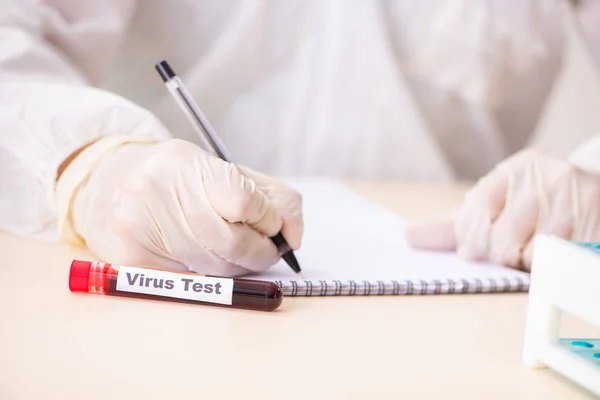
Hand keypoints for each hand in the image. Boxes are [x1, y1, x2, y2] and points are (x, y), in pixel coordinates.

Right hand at [68, 139, 302, 275]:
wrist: (106, 182)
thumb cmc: (176, 178)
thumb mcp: (221, 170)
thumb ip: (269, 196)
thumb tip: (293, 235)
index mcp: (185, 162)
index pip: (244, 201)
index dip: (267, 218)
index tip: (271, 223)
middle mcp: (156, 191)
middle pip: (232, 242)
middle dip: (262, 252)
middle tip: (269, 250)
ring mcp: (139, 227)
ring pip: (213, 266)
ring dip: (239, 266)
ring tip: (241, 254)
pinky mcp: (131, 260)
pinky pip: (190, 279)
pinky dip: (210, 274)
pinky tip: (206, 257)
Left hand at [406, 149, 599, 269]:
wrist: (596, 192)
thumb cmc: (534, 204)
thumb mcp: (496, 202)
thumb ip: (454, 222)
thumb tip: (409, 236)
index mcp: (515, 169)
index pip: (475, 212)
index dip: (470, 239)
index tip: (472, 248)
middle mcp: (545, 179)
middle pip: (498, 242)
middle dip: (496, 255)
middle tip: (507, 249)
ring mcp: (572, 204)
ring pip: (526, 257)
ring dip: (523, 263)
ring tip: (533, 247)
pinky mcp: (590, 230)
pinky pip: (553, 265)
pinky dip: (545, 269)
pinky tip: (550, 252)